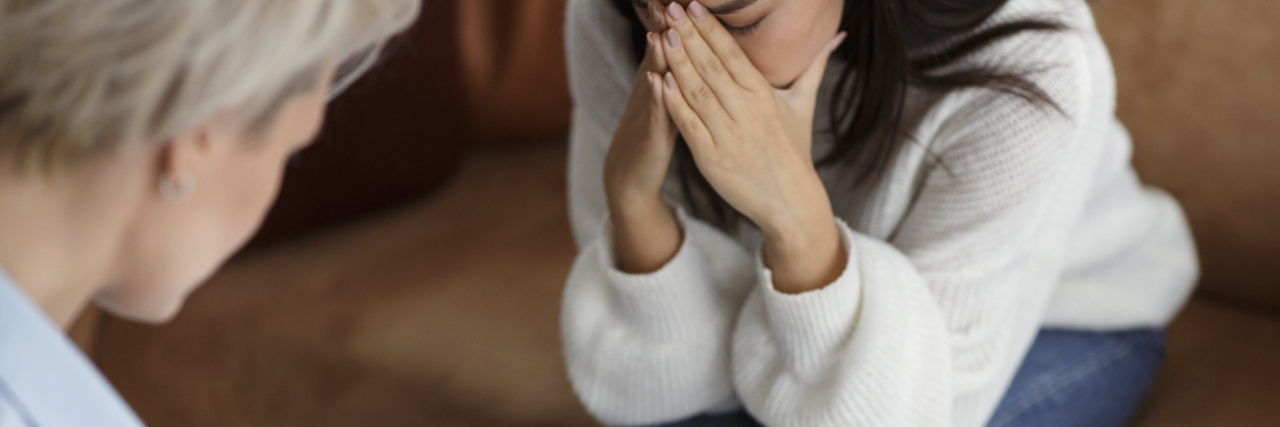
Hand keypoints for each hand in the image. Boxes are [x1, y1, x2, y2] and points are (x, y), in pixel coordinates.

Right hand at [603, 1, 682, 273]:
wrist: (629, 173)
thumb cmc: (654, 134)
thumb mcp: (668, 99)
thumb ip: (678, 73)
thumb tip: (689, 44)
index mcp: (661, 81)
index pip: (669, 45)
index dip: (675, 21)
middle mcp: (651, 91)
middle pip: (659, 54)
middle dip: (665, 27)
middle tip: (669, 1)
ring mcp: (648, 112)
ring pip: (653, 79)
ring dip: (656, 56)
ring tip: (662, 31)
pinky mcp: (649, 136)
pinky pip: (654, 115)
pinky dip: (655, 97)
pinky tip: (656, 81)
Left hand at [658, 1, 846, 292]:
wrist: (791, 200)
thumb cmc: (794, 150)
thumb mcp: (803, 104)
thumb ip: (815, 67)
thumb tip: (838, 34)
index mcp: (764, 95)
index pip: (733, 54)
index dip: (711, 29)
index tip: (693, 6)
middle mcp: (747, 111)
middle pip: (712, 67)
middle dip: (689, 36)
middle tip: (670, 10)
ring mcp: (729, 135)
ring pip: (698, 92)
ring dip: (678, 63)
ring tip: (661, 37)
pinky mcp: (713, 158)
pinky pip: (690, 126)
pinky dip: (674, 104)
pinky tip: (660, 82)